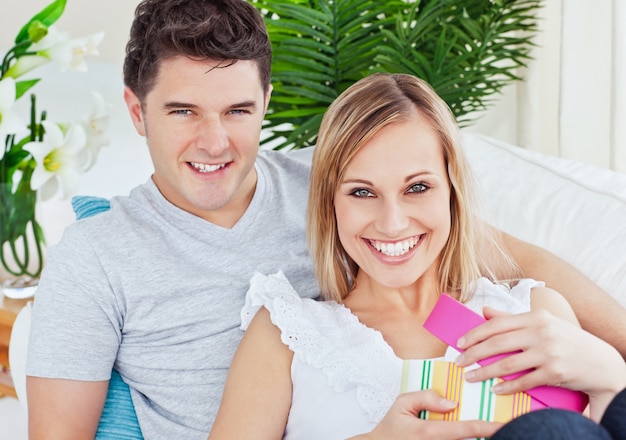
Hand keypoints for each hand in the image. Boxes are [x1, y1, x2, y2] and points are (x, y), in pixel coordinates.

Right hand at [350, 390, 500, 439]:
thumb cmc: (392, 427)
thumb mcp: (402, 403)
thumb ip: (426, 397)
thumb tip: (451, 402)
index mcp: (431, 432)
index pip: (466, 429)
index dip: (489, 427)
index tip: (506, 424)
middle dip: (489, 434)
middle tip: (507, 425)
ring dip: (478, 438)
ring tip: (494, 429)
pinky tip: (476, 434)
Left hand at [455, 307, 625, 420]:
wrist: (601, 362)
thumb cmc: (566, 340)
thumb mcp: (542, 322)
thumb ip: (511, 317)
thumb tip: (484, 310)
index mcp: (536, 317)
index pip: (497, 324)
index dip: (475, 334)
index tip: (459, 343)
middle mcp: (541, 333)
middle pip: (497, 344)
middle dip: (473, 354)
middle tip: (458, 362)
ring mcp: (548, 353)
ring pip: (506, 365)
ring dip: (484, 373)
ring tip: (470, 377)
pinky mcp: (555, 373)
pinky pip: (523, 382)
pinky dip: (506, 388)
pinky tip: (494, 390)